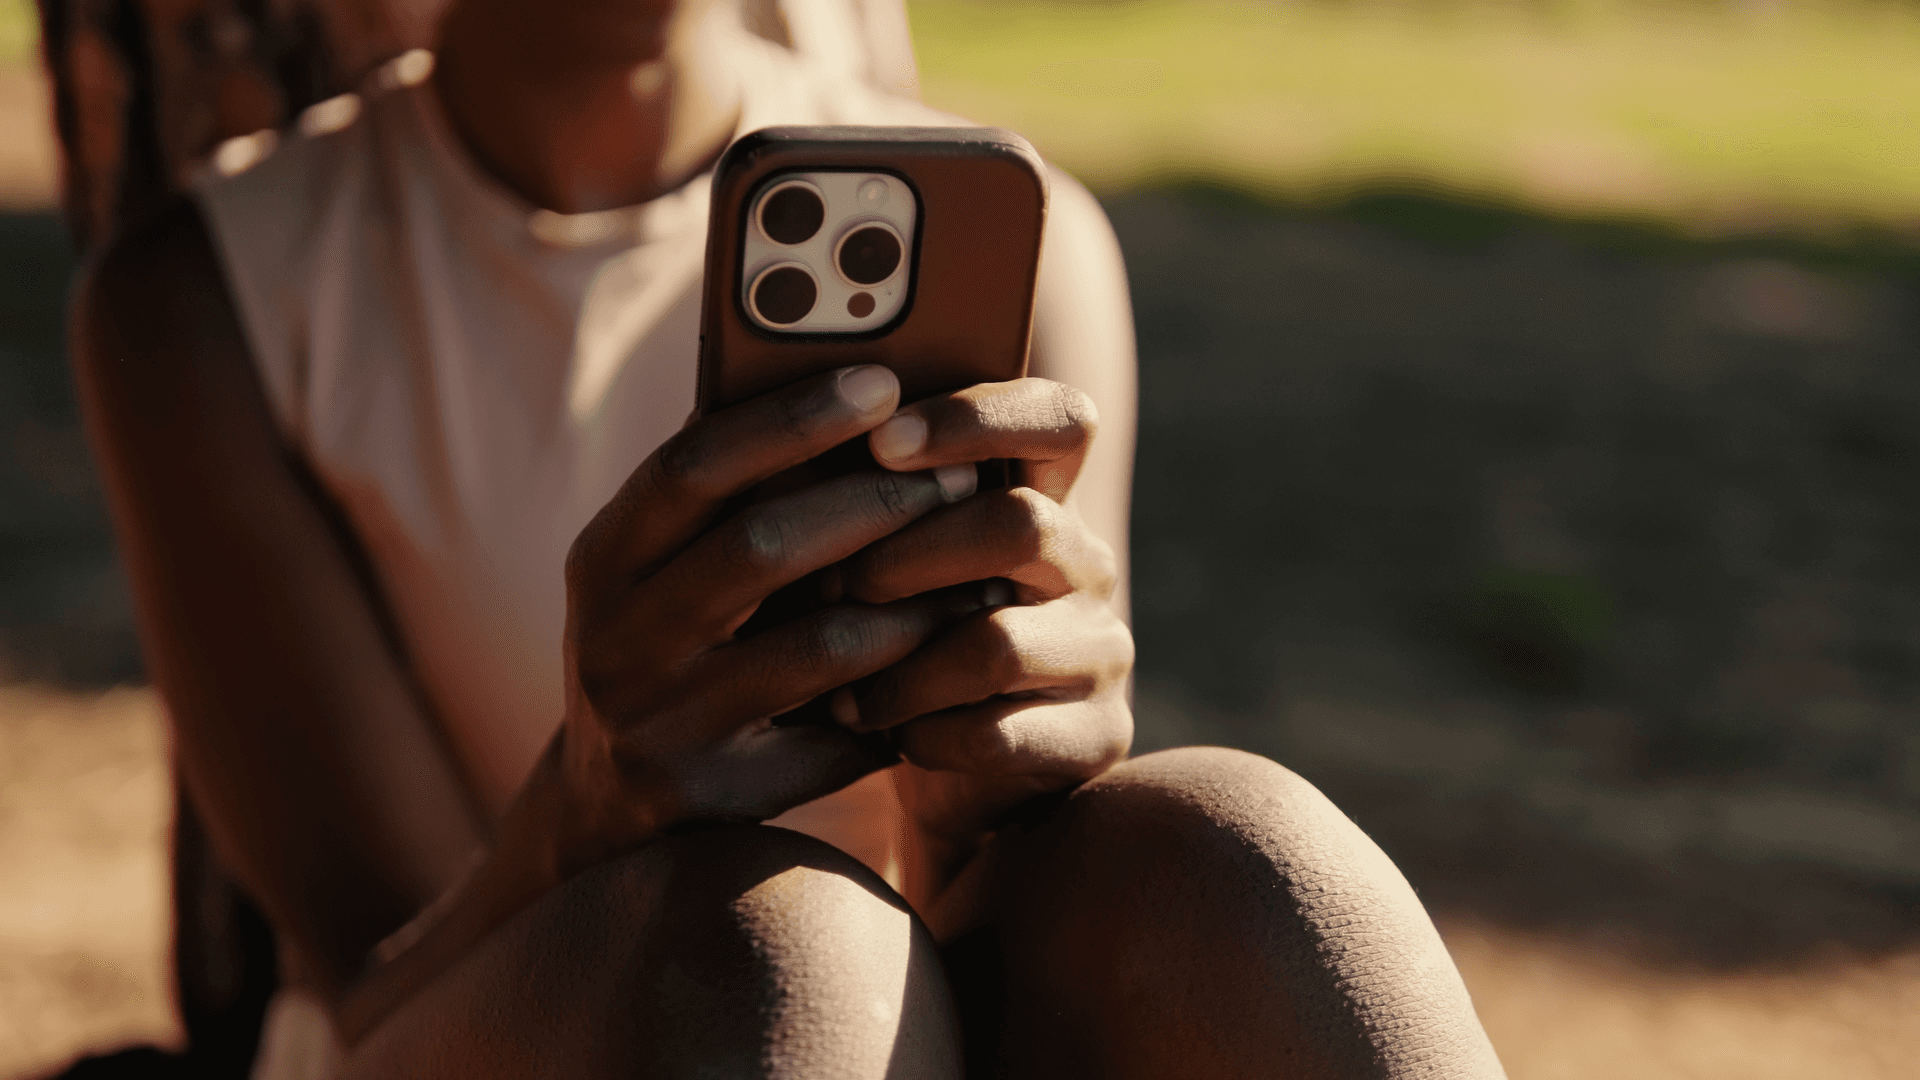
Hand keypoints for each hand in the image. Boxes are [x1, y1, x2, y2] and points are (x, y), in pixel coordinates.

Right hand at [554, 365, 984, 871]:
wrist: (612, 809)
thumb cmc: (676, 645)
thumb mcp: (666, 570)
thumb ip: (731, 497)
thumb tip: (847, 383)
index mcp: (603, 559)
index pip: (694, 466)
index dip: (792, 420)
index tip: (883, 381)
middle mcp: (615, 641)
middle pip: (761, 547)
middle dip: (877, 504)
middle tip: (961, 478)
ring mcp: (659, 726)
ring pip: (820, 648)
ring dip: (914, 605)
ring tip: (978, 572)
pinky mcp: (713, 797)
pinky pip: (839, 739)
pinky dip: (902, 696)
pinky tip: (947, 667)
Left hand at [827, 378, 1135, 843]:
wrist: (938, 768)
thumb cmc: (885, 639)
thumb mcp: (872, 558)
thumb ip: (856, 501)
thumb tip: (780, 451)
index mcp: (1042, 495)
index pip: (1057, 420)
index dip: (976, 419)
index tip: (882, 442)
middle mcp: (1086, 564)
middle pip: (1020, 524)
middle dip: (907, 554)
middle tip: (832, 587)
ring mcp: (1101, 651)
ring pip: (1000, 644)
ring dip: (899, 666)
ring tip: (838, 688)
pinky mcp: (1100, 736)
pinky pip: (1000, 734)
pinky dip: (924, 735)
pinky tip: (883, 736)